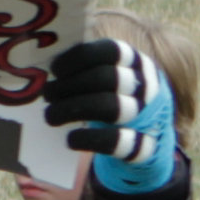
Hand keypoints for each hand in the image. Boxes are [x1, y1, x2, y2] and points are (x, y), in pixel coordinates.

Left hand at [41, 33, 173, 194]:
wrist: (151, 141)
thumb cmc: (120, 101)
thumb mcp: (114, 79)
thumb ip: (89, 69)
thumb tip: (50, 66)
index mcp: (139, 64)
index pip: (112, 51)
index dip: (79, 57)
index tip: (55, 70)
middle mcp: (149, 87)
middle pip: (108, 78)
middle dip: (70, 85)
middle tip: (48, 95)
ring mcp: (150, 117)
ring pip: (111, 107)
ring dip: (72, 109)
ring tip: (51, 116)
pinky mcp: (145, 148)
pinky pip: (116, 141)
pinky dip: (88, 139)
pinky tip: (71, 139)